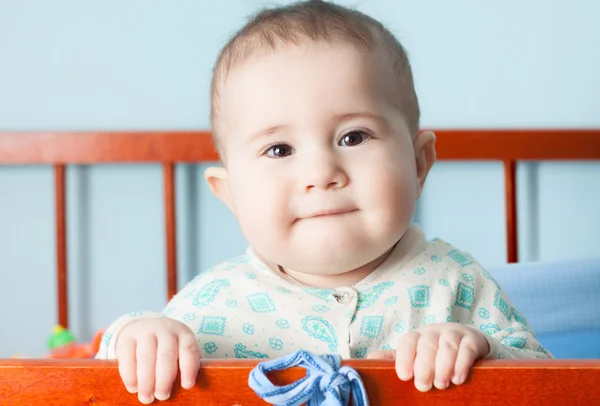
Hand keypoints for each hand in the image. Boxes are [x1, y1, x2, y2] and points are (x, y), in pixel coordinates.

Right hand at [115, 318, 200, 403]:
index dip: (189, 368)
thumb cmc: (167, 347)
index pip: (189, 350)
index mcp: (183, 334)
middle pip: (166, 355)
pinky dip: (130, 376)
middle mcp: (165, 329)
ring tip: (147, 397)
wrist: (143, 328)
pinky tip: (134, 388)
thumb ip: (184, 366)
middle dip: (164, 379)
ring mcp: (145, 331)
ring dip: (146, 381)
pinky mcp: (126, 338)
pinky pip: (128, 358)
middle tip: (162, 396)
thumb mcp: (180, 351)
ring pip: (146, 357)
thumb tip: (184, 389)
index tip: (187, 386)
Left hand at [368, 322, 488, 391]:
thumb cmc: (433, 352)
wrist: (466, 341)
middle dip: (425, 366)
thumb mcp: (413, 355)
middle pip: (427, 345)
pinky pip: (467, 348)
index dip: (404, 358)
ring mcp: (453, 334)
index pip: (407, 342)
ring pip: (447, 345)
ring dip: (444, 366)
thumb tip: (369, 360)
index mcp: (416, 337)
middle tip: (424, 386)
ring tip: (442, 384)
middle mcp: (433, 332)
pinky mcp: (472, 340)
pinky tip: (458, 378)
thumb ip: (394, 359)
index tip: (404, 376)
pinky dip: (462, 363)